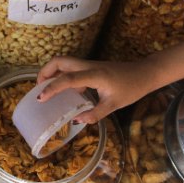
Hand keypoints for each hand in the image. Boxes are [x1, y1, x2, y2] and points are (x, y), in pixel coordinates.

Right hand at [36, 57, 154, 123]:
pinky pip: (70, 68)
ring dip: (51, 73)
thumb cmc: (132, 88)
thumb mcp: (114, 105)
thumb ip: (95, 114)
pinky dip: (61, 76)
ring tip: (45, 90)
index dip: (53, 88)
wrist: (144, 73)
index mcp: (94, 75)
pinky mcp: (90, 67)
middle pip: (59, 61)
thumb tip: (76, 121)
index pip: (68, 79)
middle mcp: (88, 66)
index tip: (41, 98)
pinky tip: (63, 91)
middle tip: (39, 89)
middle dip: (45, 72)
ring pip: (63, 62)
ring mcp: (88, 65)